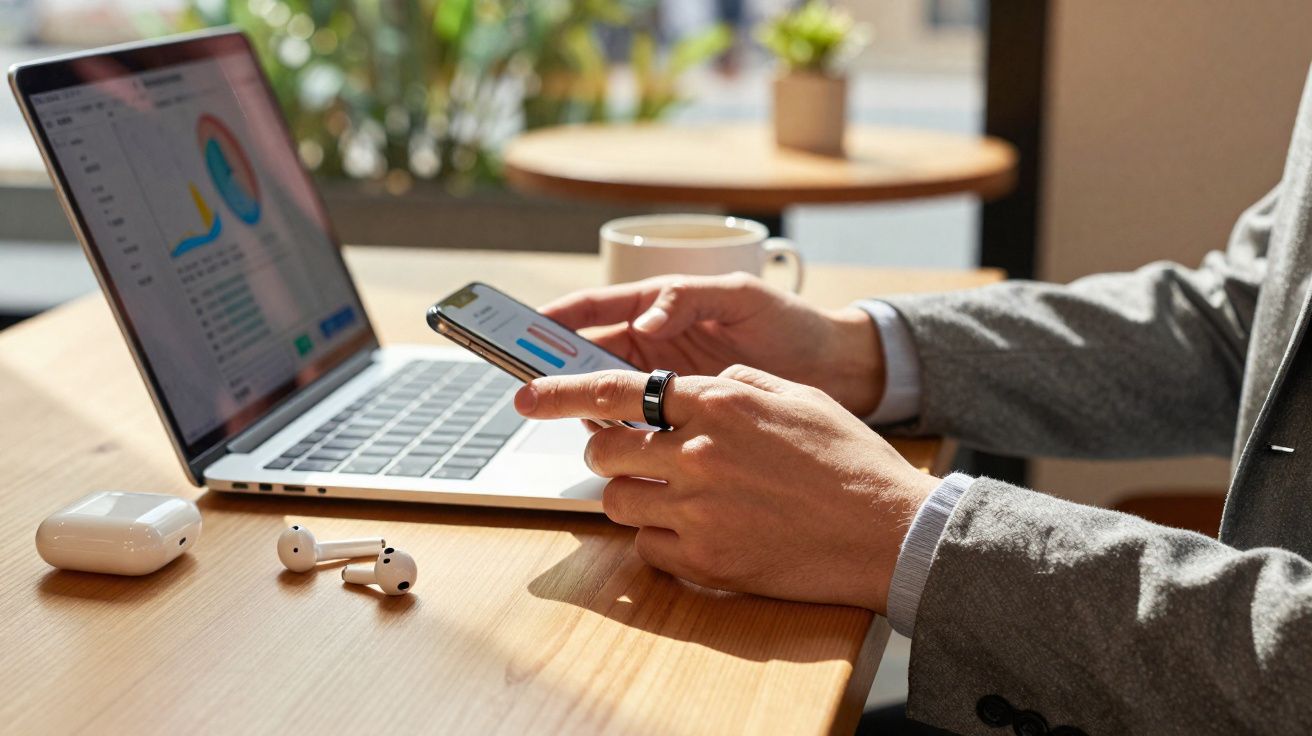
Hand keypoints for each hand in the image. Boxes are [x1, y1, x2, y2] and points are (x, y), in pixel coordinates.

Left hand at [514, 365, 937, 612]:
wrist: (888, 532)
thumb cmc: (849, 461)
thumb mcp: (797, 397)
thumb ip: (739, 383)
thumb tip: (699, 385)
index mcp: (721, 401)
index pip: (620, 389)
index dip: (563, 391)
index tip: (527, 395)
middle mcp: (701, 451)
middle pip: (606, 446)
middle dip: (603, 449)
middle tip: (622, 454)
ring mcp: (700, 509)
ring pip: (618, 499)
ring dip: (630, 494)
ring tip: (664, 494)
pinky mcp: (707, 559)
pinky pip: (646, 547)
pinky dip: (657, 539)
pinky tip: (692, 531)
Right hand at [540, 273, 886, 415]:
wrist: (836, 370)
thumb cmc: (790, 323)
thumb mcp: (741, 298)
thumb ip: (688, 300)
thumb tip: (645, 319)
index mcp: (661, 306)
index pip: (594, 308)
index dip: (555, 320)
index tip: (522, 333)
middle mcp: (654, 343)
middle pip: (589, 355)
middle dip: (557, 369)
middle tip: (530, 390)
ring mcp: (666, 382)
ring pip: (607, 394)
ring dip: (586, 406)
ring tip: (567, 418)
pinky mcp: (682, 417)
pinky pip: (638, 425)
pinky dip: (620, 433)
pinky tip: (611, 445)